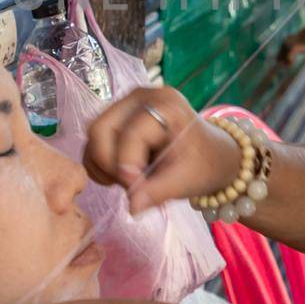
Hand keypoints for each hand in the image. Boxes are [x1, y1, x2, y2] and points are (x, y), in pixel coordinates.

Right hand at [83, 85, 241, 213]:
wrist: (211, 154)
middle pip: (100, 129)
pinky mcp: (116, 118)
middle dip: (110, 165)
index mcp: (165, 104)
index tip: (136, 190)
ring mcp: (125, 105)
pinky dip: (100, 164)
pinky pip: (94, 142)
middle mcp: (140, 97)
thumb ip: (158, 192)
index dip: (127, 166)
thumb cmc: (204, 163)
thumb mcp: (187, 180)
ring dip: (104, 166)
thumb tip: (132, 207)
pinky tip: (124, 175)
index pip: (130, 134)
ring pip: (93, 136)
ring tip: (131, 180)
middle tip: (132, 185)